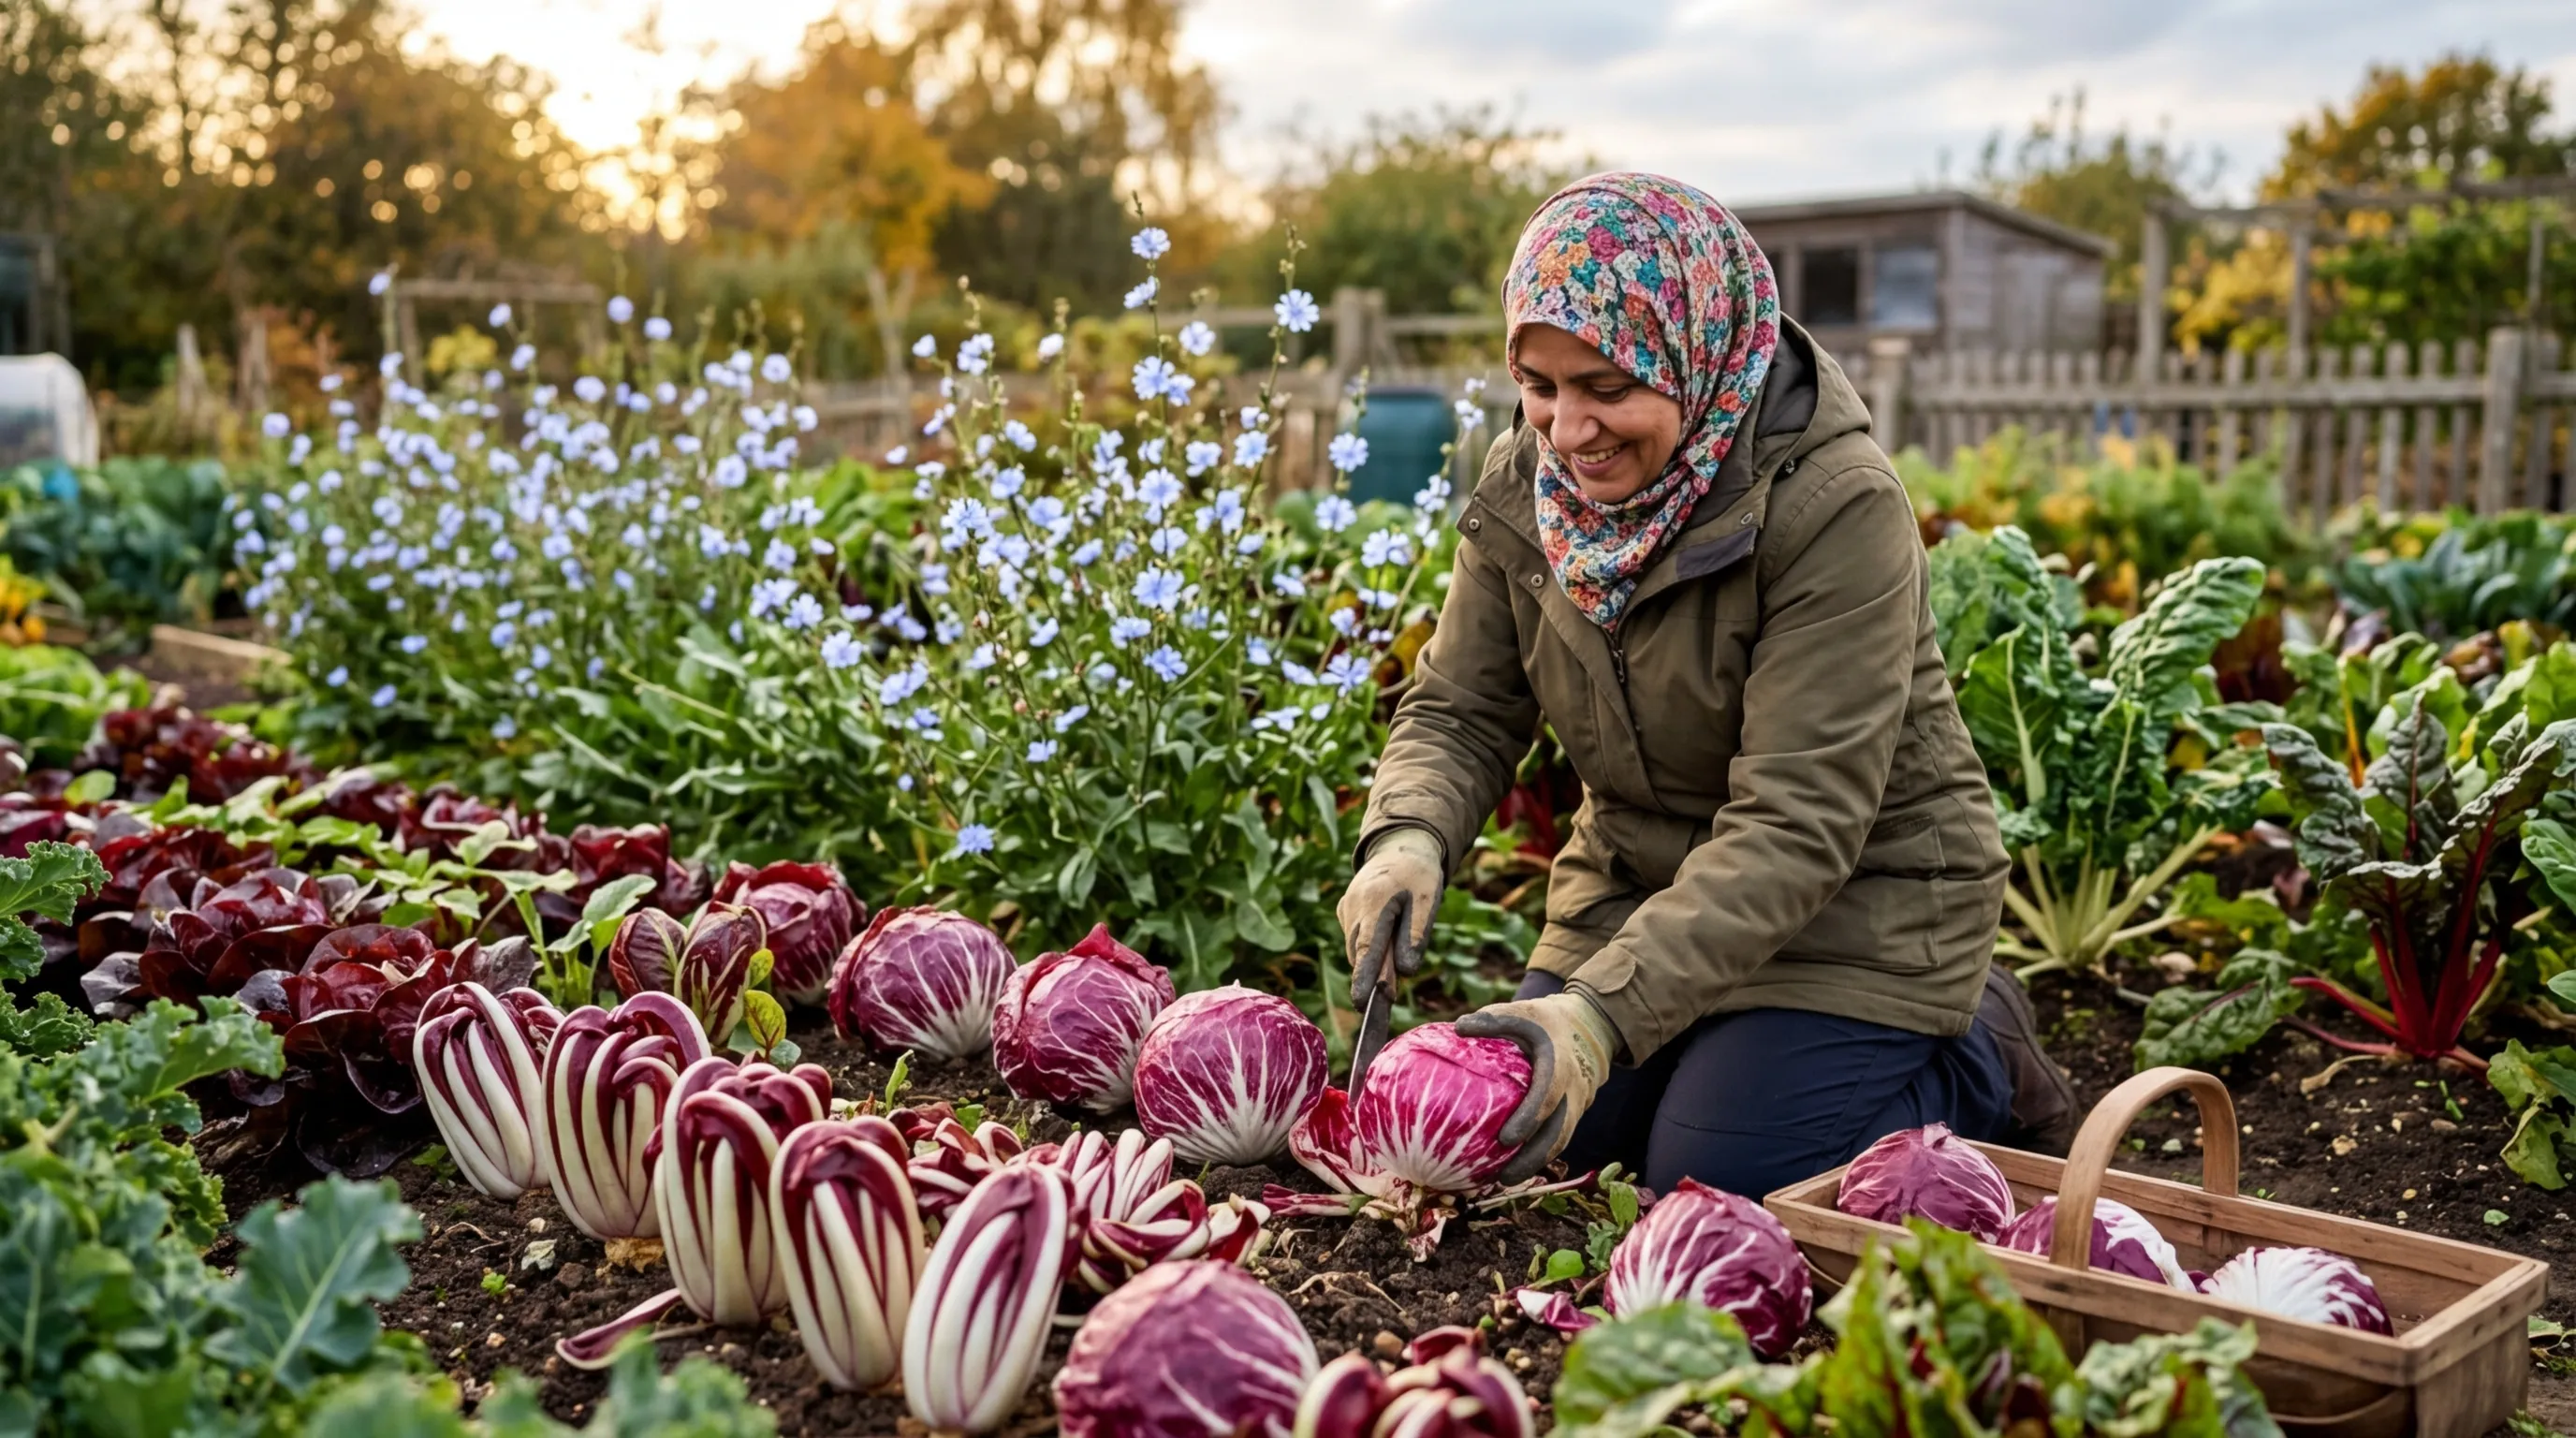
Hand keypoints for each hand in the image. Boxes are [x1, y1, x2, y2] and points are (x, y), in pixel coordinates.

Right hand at [1339, 828, 1443, 1004]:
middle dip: (1373, 975)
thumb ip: (1416, 935)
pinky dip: (1369, 946)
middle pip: (1360, 953)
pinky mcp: (1344, 910)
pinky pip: (1356, 937)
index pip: (1367, 948)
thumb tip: (1406, 972)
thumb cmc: (1418, 874)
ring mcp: (1345, 908)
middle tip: (1391, 995)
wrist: (1399, 846)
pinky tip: (1386, 933)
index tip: (1361, 1003)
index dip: (1364, 978)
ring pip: (1357, 947)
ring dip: (1374, 959)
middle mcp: (1353, 906)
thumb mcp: (1427, 901)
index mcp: (1375, 901)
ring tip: (1395, 949)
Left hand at [1457, 989, 1617, 1184]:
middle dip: (1533, 1158)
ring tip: (1503, 1181)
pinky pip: (1555, 1141)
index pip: (1548, 1097)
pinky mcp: (1571, 1116)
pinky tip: (1510, 1169)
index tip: (1506, 1139)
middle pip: (1558, 1133)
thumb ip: (1495, 1019)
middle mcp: (1573, 1092)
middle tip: (1504, 1177)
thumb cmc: (1548, 1022)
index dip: (1530, 1119)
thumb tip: (1457, 1028)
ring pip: (1559, 1143)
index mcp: (1561, 1066)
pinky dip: (1536, 1157)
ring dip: (1534, 1164)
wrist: (1589, 1030)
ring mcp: (1575, 1107)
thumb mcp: (1525, 1012)